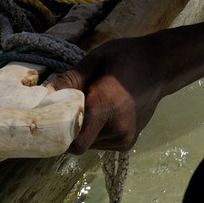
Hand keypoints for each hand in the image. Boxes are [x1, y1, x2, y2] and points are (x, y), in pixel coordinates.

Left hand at [47, 35, 174, 153]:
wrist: (161, 67)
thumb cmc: (125, 58)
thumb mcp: (94, 60)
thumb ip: (69, 80)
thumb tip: (43, 95)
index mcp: (106, 107)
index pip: (75, 142)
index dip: (59, 134)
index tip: (52, 119)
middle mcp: (116, 129)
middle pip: (79, 143)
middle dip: (70, 128)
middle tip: (71, 106)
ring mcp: (124, 139)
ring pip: (89, 144)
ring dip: (83, 129)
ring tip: (92, 105)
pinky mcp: (128, 143)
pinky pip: (100, 143)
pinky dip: (95, 132)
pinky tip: (103, 112)